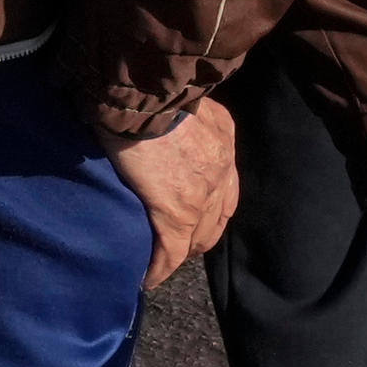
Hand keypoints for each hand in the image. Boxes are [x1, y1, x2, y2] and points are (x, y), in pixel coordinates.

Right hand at [114, 97, 239, 288]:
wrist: (143, 95)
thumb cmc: (152, 87)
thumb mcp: (182, 96)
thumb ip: (185, 115)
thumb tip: (165, 121)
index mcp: (223, 136)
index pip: (224, 182)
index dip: (211, 203)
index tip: (195, 214)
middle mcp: (221, 167)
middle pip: (217, 214)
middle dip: (201, 233)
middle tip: (180, 245)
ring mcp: (201, 194)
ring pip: (197, 237)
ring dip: (182, 253)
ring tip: (163, 264)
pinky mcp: (175, 212)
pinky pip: (170, 251)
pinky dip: (160, 268)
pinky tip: (149, 279)